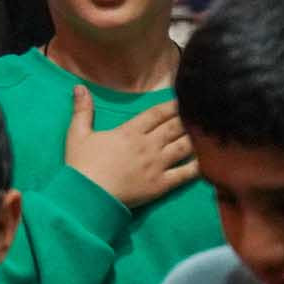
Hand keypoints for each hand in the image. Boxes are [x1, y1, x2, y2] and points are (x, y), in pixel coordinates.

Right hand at [61, 87, 198, 210]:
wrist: (88, 195)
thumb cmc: (81, 164)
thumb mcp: (77, 134)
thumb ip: (82, 110)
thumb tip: (80, 87)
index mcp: (130, 132)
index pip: (156, 114)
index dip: (171, 105)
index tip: (183, 99)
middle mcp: (148, 145)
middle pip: (174, 127)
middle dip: (187, 118)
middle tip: (199, 111)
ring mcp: (158, 165)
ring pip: (184, 147)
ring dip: (195, 138)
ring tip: (205, 132)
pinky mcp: (162, 184)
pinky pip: (186, 173)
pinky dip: (198, 165)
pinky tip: (207, 159)